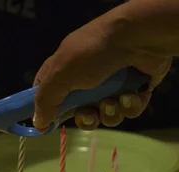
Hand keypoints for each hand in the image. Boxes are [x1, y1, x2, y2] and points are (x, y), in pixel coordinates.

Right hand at [33, 14, 170, 131]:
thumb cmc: (95, 52)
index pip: (48, 94)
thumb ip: (46, 101)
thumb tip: (37, 125)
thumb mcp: (61, 74)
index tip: (47, 127)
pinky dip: (129, 106)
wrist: (141, 37)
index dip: (47, 111)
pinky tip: (131, 94)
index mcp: (65, 69)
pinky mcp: (135, 89)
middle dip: (85, 118)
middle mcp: (87, 77)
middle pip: (79, 112)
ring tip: (114, 101)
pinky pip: (128, 110)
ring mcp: (112, 84)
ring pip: (106, 115)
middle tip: (89, 113)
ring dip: (109, 113)